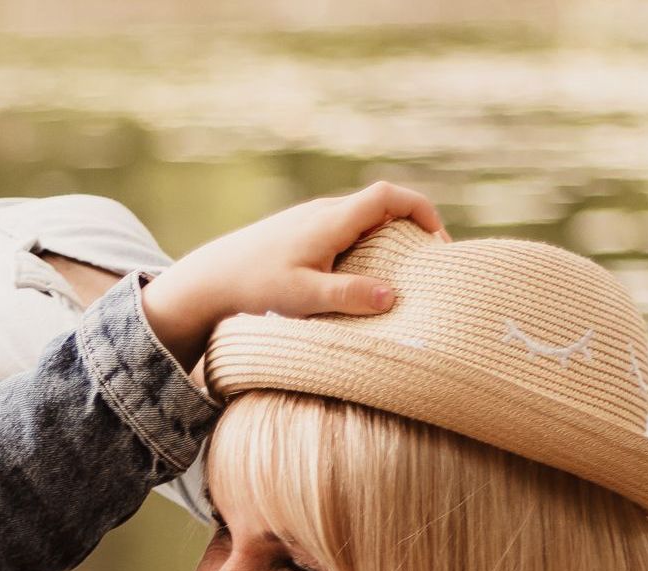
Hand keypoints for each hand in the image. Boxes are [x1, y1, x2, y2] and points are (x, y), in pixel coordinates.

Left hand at [139, 181, 447, 369]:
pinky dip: (364, 248)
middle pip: (381, 206)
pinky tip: (362, 278)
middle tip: (428, 265)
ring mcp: (311, 221)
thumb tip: (391, 296)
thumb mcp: (302, 297)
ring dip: (387, 240)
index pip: (389, 197)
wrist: (208, 279)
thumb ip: (347, 294)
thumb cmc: (253, 288)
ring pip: (362, 220)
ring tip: (402, 275)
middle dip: (411, 228)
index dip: (421, 210)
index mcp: (331, 221)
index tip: (439, 241)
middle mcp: (324, 213)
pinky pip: (344, 232)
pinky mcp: (300, 235)